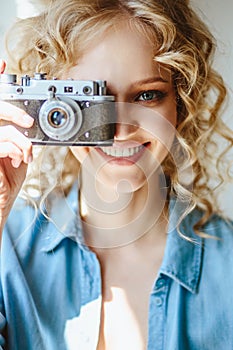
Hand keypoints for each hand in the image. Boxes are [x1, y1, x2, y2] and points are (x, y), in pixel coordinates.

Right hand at [0, 60, 33, 231]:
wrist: (0, 203)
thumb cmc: (8, 181)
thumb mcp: (19, 155)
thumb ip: (22, 139)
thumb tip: (30, 129)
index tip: (2, 65)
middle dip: (13, 111)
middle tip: (28, 122)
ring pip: (4, 129)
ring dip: (22, 141)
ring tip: (26, 154)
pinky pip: (2, 142)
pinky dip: (17, 149)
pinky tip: (19, 159)